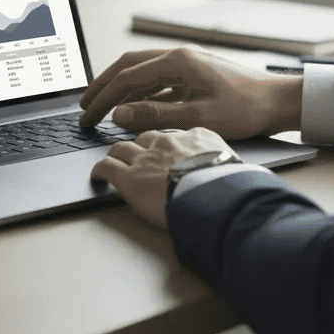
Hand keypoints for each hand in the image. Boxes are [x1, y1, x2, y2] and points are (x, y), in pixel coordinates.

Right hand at [79, 45, 302, 139]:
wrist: (279, 102)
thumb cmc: (245, 110)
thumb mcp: (198, 119)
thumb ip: (155, 116)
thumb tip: (119, 115)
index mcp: (177, 62)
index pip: (126, 77)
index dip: (102, 97)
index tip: (86, 115)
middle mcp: (178, 57)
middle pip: (128, 67)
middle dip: (103, 88)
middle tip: (84, 109)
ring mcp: (186, 65)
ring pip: (141, 73)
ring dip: (120, 91)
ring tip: (101, 110)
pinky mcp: (194, 75)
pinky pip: (157, 82)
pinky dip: (140, 95)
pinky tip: (132, 110)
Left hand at [90, 127, 234, 228]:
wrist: (215, 198)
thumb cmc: (230, 188)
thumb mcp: (235, 167)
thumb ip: (226, 164)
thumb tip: (234, 174)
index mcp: (195, 137)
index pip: (176, 135)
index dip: (168, 145)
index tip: (167, 152)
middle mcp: (168, 143)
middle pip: (145, 137)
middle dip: (140, 146)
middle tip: (138, 156)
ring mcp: (146, 158)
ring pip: (121, 147)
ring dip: (117, 155)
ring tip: (114, 161)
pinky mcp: (129, 177)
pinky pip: (106, 166)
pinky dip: (99, 170)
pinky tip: (98, 175)